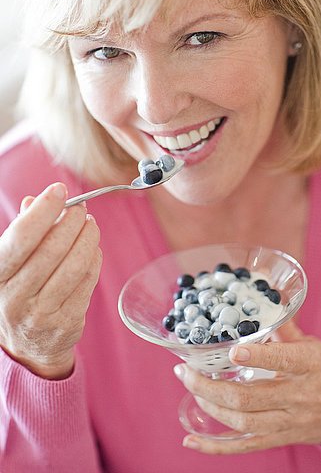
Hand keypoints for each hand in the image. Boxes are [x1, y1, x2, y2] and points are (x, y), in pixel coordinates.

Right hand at [0, 183, 101, 378]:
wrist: (26, 345)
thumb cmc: (19, 292)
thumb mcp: (11, 263)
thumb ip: (23, 232)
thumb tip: (35, 200)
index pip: (21, 237)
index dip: (44, 209)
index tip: (60, 190)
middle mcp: (14, 297)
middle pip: (53, 248)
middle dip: (72, 221)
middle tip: (81, 208)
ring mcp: (41, 314)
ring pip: (75, 265)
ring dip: (88, 237)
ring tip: (90, 225)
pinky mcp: (66, 322)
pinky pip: (88, 281)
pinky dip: (94, 258)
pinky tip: (92, 248)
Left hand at [174, 320, 320, 453]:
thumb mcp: (313, 343)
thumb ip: (284, 327)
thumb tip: (261, 303)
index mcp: (309, 365)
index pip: (282, 361)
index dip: (257, 356)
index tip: (233, 350)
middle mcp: (298, 396)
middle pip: (250, 397)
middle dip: (210, 385)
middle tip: (185, 370)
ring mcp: (289, 421)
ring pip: (243, 421)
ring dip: (209, 406)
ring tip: (190, 385)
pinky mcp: (281, 438)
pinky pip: (245, 446)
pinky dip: (216, 447)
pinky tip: (191, 441)